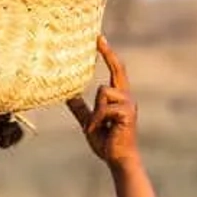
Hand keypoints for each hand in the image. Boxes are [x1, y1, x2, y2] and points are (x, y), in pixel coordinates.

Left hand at [67, 35, 140, 167]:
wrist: (117, 159)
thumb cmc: (106, 142)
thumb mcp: (89, 121)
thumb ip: (81, 108)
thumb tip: (68, 96)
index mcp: (119, 97)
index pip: (115, 71)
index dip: (108, 54)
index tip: (99, 39)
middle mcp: (126, 97)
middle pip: (117, 69)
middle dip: (108, 53)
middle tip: (98, 37)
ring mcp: (128, 103)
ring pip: (102, 91)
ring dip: (95, 112)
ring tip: (97, 127)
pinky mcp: (127, 112)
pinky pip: (104, 106)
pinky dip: (97, 119)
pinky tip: (101, 130)